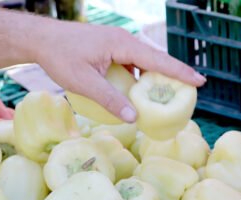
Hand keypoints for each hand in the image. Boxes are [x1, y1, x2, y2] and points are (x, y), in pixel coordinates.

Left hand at [34, 19, 205, 122]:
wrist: (40, 40)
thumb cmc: (59, 57)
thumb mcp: (83, 82)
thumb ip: (109, 100)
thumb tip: (134, 119)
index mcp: (121, 44)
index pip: (157, 59)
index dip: (179, 72)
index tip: (200, 81)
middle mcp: (123, 40)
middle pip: (156, 59)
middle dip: (174, 74)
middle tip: (193, 90)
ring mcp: (117, 44)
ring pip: (145, 61)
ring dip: (157, 77)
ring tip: (171, 95)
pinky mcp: (110, 49)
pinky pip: (133, 63)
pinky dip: (141, 76)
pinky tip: (142, 91)